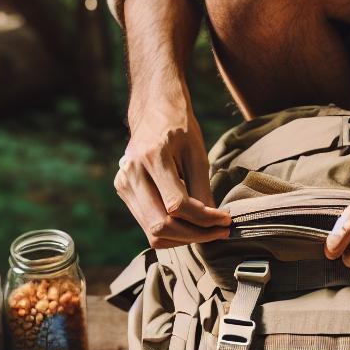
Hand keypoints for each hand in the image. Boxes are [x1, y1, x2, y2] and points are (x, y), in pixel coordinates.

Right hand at [115, 90, 229, 248]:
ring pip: (153, 232)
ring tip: (207, 231)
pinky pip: (147, 225)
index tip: (225, 221)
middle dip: (195, 235)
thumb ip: (203, 190)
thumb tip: (214, 223)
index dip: (204, 220)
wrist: (153, 111)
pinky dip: (171, 232)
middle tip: (220, 232)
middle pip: (161, 226)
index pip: (177, 206)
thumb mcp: (197, 154)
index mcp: (152, 158)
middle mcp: (131, 174)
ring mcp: (124, 184)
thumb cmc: (180, 128)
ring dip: (183, 238)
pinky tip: (190, 224)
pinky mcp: (124, 191)